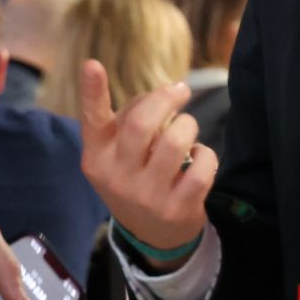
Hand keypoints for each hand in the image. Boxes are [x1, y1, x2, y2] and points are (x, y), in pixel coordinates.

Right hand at [77, 60, 215, 259]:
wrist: (153, 235)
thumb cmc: (134, 178)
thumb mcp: (117, 156)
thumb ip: (128, 124)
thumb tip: (162, 96)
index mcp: (97, 157)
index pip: (92, 121)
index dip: (92, 91)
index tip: (93, 64)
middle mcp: (117, 176)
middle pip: (141, 124)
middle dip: (166, 98)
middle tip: (181, 90)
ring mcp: (147, 195)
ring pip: (175, 141)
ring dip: (188, 125)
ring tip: (188, 128)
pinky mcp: (177, 209)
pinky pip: (201, 168)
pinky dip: (207, 154)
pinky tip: (200, 158)